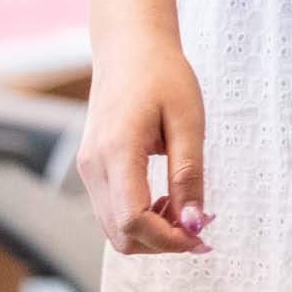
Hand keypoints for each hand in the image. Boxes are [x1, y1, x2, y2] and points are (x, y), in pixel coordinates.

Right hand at [76, 28, 211, 256]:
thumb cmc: (163, 76)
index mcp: (116, 152)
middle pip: (121, 234)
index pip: (133, 220)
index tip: (203, 236)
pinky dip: (140, 218)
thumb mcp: (188, 122)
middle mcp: (93, 167)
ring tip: (187, 208)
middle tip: (201, 226)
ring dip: (152, 232)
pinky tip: (167, 198)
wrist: (130, 49)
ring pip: (114, 229)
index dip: (169, 239)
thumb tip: (195, 222)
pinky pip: (112, 211)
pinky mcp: (92, 169)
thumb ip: (189, 175)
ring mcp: (88, 170)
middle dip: (163, 242)